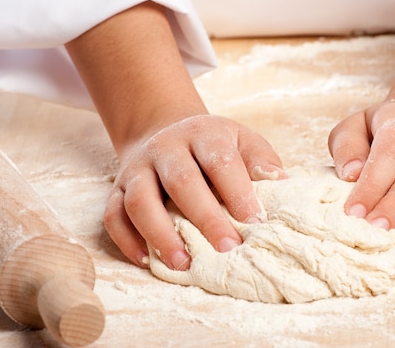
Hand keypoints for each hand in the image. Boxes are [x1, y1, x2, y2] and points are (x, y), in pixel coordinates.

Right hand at [104, 114, 284, 269]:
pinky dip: (127, 240)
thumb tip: (281, 182)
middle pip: (181, 181)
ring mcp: (137, 168)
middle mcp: (166, 148)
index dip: (237, 191)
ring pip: (140, 200)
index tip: (255, 221)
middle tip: (228, 248)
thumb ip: (260, 159)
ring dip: (160, 233)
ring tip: (183, 263)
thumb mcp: (241, 139)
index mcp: (203, 133)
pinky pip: (113, 215)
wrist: (164, 130)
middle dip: (205, 217)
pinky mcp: (117, 188)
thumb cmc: (213, 145)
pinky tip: (149, 260)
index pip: (220, 160)